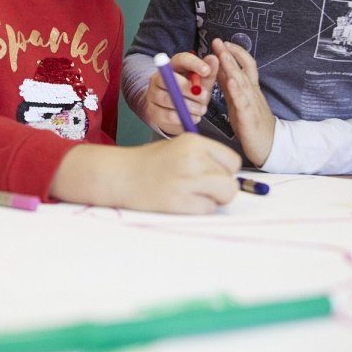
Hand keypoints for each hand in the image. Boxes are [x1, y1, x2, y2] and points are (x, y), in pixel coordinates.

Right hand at [50, 135, 241, 213]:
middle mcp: (193, 159)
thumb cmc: (148, 163)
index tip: (211, 174)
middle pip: (231, 181)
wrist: (118, 175)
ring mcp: (187, 181)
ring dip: (213, 199)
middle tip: (200, 188)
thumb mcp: (178, 148)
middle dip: (221, 188)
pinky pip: (207, 210)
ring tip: (191, 195)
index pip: (232, 161)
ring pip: (225, 195)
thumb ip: (204, 158)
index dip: (224, 171)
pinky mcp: (180, 202)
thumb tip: (230, 176)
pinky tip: (180, 202)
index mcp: (194, 142)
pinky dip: (198, 209)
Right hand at [143, 51, 219, 133]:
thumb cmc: (191, 95)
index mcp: (173, 66)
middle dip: (189, 89)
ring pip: (169, 99)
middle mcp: (159, 77)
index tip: (206, 71)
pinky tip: (194, 117)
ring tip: (201, 109)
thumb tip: (213, 59)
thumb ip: (209, 73)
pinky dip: (184, 117)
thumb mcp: (202, 84)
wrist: (176, 114)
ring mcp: (153, 95)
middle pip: (170, 80)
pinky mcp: (153, 111)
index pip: (180, 59)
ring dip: (189, 106)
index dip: (194, 64)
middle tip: (204, 97)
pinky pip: (168, 115)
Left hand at [212, 38, 275, 166]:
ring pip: (242, 82)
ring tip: (223, 55)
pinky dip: (237, 91)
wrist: (269, 146)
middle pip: (242, 69)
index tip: (223, 42)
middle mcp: (252, 92)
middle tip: (218, 41)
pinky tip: (230, 82)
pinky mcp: (249, 117)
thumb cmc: (252, 123)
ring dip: (232, 67)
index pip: (245, 65)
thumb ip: (231, 86)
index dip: (235, 52)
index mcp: (250, 88)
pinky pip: (243, 102)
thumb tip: (220, 70)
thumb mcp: (239, 101)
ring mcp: (252, 104)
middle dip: (230, 54)